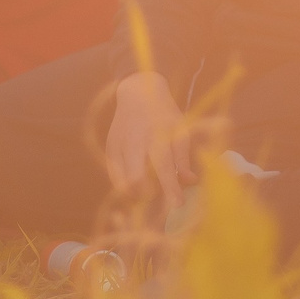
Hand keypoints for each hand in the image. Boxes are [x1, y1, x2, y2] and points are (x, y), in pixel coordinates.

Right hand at [101, 71, 209, 206]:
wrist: (137, 93)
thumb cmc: (164, 113)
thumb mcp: (180, 131)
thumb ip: (183, 159)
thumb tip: (190, 182)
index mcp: (155, 136)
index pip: (163, 169)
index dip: (171, 189)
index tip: (178, 205)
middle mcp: (134, 142)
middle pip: (136, 179)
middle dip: (148, 194)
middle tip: (159, 193)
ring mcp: (118, 146)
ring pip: (123, 182)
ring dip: (137, 191)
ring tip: (149, 185)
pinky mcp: (109, 149)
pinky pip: (115, 176)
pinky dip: (126, 184)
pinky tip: (137, 181)